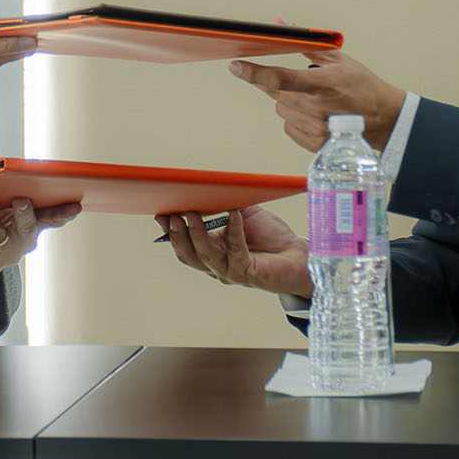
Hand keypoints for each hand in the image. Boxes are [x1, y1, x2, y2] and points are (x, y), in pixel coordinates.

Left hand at [0, 196, 81, 304]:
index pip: (51, 218)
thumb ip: (6, 199)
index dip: (63, 212)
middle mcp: (22, 241)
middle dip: (25, 213)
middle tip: (21, 200)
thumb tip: (3, 176)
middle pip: (27, 226)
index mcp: (32, 226)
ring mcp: (3, 253)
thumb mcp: (3, 213)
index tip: (75, 204)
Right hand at [157, 205, 312, 297]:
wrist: (299, 256)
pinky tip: (234, 214)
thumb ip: (226, 204)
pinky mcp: (249, 273)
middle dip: (177, 235)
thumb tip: (209, 185)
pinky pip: (236, 252)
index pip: (184, 246)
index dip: (170, 233)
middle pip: (189, 255)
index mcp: (212, 253)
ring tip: (192, 214)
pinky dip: (233, 231)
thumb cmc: (271, 237)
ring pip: (206, 257)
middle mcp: (218, 266)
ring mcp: (232, 272)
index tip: (160, 213)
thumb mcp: (243, 215)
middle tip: (172, 215)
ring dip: (197, 235)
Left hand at [229, 48, 403, 151]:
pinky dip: (296, 119)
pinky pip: (288, 127)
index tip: (235, 66)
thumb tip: (281, 22)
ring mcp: (316, 129)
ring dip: (289, 101)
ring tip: (314, 99)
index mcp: (322, 84)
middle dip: (278, 83)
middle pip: (276, 93)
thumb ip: (305, 41)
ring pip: (281, 109)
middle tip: (296, 81)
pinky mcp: (315, 144)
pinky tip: (314, 114)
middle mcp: (317, 109)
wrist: (384, 119)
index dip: (254, 72)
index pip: (280, 78)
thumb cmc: (361, 85)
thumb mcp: (337, 58)